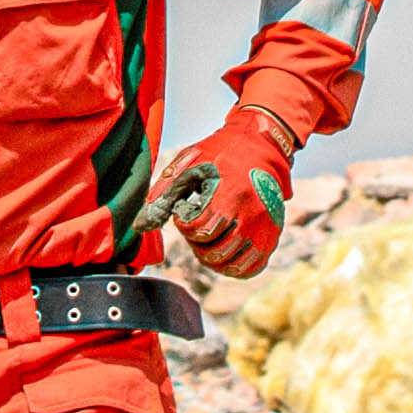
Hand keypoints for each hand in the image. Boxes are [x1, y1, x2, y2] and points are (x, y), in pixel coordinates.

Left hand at [155, 108, 302, 274]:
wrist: (262, 145)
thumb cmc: (220, 153)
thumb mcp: (189, 164)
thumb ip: (164, 195)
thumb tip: (140, 226)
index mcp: (229, 195)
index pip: (199, 230)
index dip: (184, 223)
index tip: (185, 208)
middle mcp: (251, 215)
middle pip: (214, 252)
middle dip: (196, 243)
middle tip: (195, 226)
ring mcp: (265, 228)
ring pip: (232, 265)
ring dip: (212, 257)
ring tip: (208, 238)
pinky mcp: (272, 235)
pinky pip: (252, 267)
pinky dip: (234, 266)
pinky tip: (223, 251)